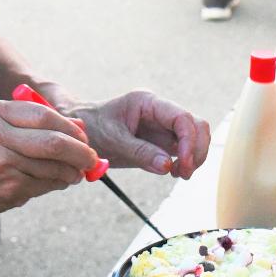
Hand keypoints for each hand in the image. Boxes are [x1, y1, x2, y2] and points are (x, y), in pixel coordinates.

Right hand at [0, 98, 96, 218]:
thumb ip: (31, 123)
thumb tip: (78, 126)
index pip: (44, 115)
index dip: (70, 127)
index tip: (83, 135)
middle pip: (54, 141)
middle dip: (80, 151)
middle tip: (90, 157)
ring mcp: (1, 162)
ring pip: (54, 166)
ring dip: (71, 171)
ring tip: (74, 172)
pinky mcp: (8, 186)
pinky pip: (45, 183)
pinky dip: (58, 183)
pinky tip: (58, 181)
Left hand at [70, 89, 210, 177]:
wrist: (79, 131)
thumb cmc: (91, 128)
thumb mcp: (112, 140)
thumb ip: (139, 152)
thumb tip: (167, 166)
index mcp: (148, 102)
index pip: (182, 117)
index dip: (189, 141)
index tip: (182, 164)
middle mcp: (160, 111)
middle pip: (196, 125)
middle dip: (196, 150)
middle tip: (183, 173)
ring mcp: (162, 126)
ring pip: (194, 137)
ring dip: (193, 157)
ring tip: (179, 174)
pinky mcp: (161, 140)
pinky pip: (183, 149)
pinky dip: (185, 162)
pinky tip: (174, 172)